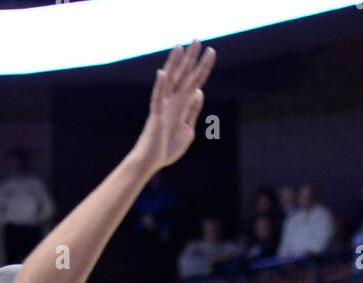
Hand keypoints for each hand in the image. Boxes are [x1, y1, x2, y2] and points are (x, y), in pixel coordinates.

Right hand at [131, 41, 215, 173]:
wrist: (151, 163)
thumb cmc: (167, 147)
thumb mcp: (187, 130)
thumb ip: (193, 111)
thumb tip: (198, 92)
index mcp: (182, 105)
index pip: (195, 82)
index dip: (203, 68)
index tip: (211, 52)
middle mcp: (173, 102)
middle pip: (183, 76)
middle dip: (191, 58)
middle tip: (197, 39)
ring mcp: (164, 107)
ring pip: (170, 82)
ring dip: (175, 64)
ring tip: (180, 46)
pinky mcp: (156, 116)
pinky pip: (158, 99)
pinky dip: (160, 86)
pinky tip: (163, 73)